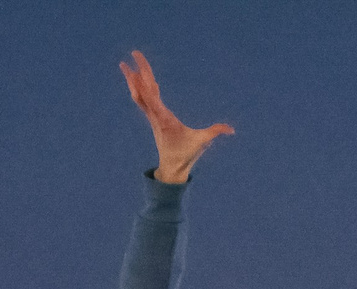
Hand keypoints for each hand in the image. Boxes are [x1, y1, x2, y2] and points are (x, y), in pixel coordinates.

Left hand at [119, 50, 231, 183]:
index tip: (138, 72)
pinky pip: (144, 99)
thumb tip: (231, 130)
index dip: (146, 86)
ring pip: (140, 95)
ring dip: (133, 79)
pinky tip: (138, 78)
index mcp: (165, 120)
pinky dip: (141, 87)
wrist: (172, 168)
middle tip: (134, 53)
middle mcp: (156, 117)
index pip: (154, 100)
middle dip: (139, 72)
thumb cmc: (186, 154)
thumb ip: (216, 132)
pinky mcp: (153, 118)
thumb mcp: (202, 142)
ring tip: (125, 65)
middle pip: (144, 91)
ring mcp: (152, 117)